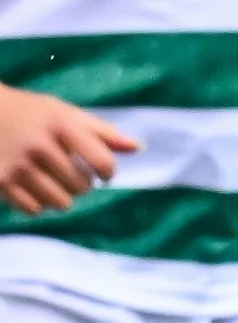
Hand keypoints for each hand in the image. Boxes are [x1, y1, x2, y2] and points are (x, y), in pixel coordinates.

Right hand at [0, 82, 140, 215]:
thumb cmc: (33, 113)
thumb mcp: (66, 113)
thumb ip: (102, 132)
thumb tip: (138, 148)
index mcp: (60, 125)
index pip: (102, 161)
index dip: (108, 172)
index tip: (103, 172)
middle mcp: (39, 146)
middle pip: (82, 187)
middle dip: (82, 183)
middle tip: (71, 172)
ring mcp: (18, 166)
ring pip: (61, 203)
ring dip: (63, 196)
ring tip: (55, 181)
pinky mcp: (1, 182)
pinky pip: (34, 209)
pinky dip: (39, 204)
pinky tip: (36, 187)